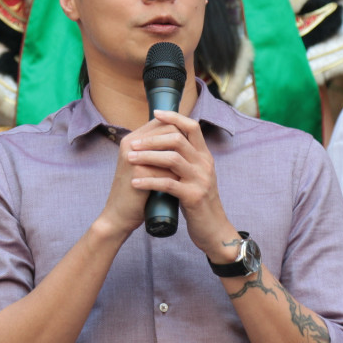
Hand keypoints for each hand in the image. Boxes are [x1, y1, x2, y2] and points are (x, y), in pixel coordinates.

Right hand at [97, 117, 179, 238]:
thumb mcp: (144, 166)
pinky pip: (167, 169)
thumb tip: (184, 141)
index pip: (163, 122)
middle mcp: (130, 142)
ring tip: (187, 172)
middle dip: (184, 144)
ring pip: (170, 148)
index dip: (180, 131)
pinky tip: (181, 184)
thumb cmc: (135, 191)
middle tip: (191, 159)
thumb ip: (156, 152)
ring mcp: (133, 156)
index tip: (190, 147)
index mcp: (132, 138)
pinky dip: (177, 177)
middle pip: (168, 130)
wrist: (120, 215)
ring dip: (182, 160)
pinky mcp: (138, 172)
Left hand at [128, 110, 238, 258]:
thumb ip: (183, 159)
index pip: (192, 127)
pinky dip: (149, 181)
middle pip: (178, 140)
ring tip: (129, 159)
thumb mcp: (194, 175)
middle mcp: (205, 164)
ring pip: (172, 159)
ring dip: (147, 157)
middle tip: (133, 144)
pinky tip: (135, 182)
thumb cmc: (196, 201)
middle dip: (152, 139)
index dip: (174, 117)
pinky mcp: (193, 197)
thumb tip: (162, 139)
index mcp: (204, 156)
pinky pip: (168, 184)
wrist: (212, 230)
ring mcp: (200, 180)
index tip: (156, 113)